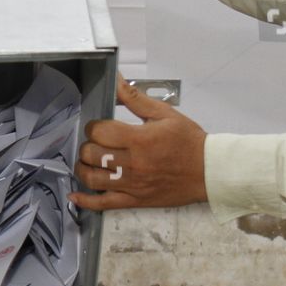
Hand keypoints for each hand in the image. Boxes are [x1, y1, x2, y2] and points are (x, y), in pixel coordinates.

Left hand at [71, 76, 207, 210]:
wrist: (209, 171)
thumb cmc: (188, 141)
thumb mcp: (164, 113)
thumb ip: (136, 98)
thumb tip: (117, 80)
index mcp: (140, 139)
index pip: (99, 132)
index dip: (93, 127)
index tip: (99, 127)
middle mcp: (133, 163)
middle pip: (92, 155)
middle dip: (88, 146)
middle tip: (96, 143)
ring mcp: (133, 185)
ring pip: (93, 179)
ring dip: (83, 168)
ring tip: (88, 161)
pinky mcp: (135, 200)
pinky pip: (104, 204)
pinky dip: (86, 201)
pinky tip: (76, 196)